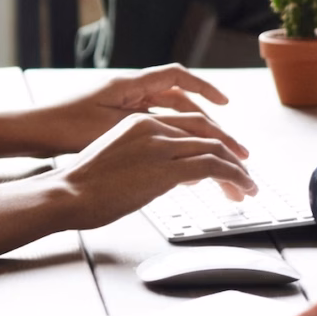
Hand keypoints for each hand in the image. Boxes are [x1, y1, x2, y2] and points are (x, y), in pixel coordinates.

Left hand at [32, 64, 246, 157]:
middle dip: (206, 121)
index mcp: (128, 86)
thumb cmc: (65, 126)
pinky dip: (168, 140)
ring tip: (213, 155)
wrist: (31, 132)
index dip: (205, 88)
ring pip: (166, 116)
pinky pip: (151, 126)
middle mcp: (126, 92)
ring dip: (190, 132)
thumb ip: (151, 127)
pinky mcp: (112, 121)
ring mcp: (119, 106)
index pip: (176, 77)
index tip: (226, 104)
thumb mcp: (113, 126)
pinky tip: (181, 160)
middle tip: (230, 144)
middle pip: (177, 101)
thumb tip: (189, 135)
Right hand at [55, 111, 255, 229]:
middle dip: (231, 154)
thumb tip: (176, 176)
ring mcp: (161, 146)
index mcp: (138, 122)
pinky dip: (235, 177)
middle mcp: (152, 127)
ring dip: (238, 169)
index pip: (189, 125)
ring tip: (248, 187)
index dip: (213, 141)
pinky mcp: (168, 168)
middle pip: (207, 134)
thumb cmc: (85, 185)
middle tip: (244, 172)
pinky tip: (242, 190)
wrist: (69, 193)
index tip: (224, 159)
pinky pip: (214, 167)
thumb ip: (148, 160)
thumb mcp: (119, 161)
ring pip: (216, 150)